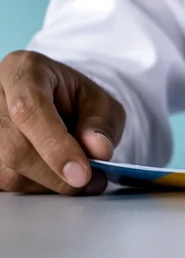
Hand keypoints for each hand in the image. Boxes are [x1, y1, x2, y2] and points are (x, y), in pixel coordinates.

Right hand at [0, 51, 124, 194]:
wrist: (53, 101)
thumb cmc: (74, 99)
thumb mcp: (101, 102)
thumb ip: (102, 124)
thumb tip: (99, 151)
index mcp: (23, 70)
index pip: (29, 110)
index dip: (55, 146)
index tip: (81, 173)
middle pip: (14, 147)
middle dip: (56, 173)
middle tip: (89, 180)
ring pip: (7, 171)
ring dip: (47, 182)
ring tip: (75, 175)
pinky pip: (3, 182)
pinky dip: (33, 186)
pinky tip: (53, 176)